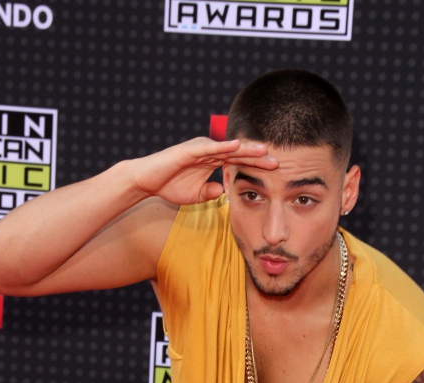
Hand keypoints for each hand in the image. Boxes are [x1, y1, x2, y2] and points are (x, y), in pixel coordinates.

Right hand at [131, 137, 277, 203]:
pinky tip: (236, 146)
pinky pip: (209, 148)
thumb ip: (211, 192)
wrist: (146, 181)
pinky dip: (223, 147)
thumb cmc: (169, 186)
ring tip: (263, 151)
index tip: (275, 170)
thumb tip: (223, 192)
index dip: (256, 165)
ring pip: (227, 148)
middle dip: (257, 157)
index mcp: (213, 161)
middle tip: (277, 161)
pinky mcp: (189, 150)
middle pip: (238, 153)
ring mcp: (200, 149)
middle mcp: (209, 152)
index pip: (239, 162)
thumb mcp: (196, 195)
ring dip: (245, 150)